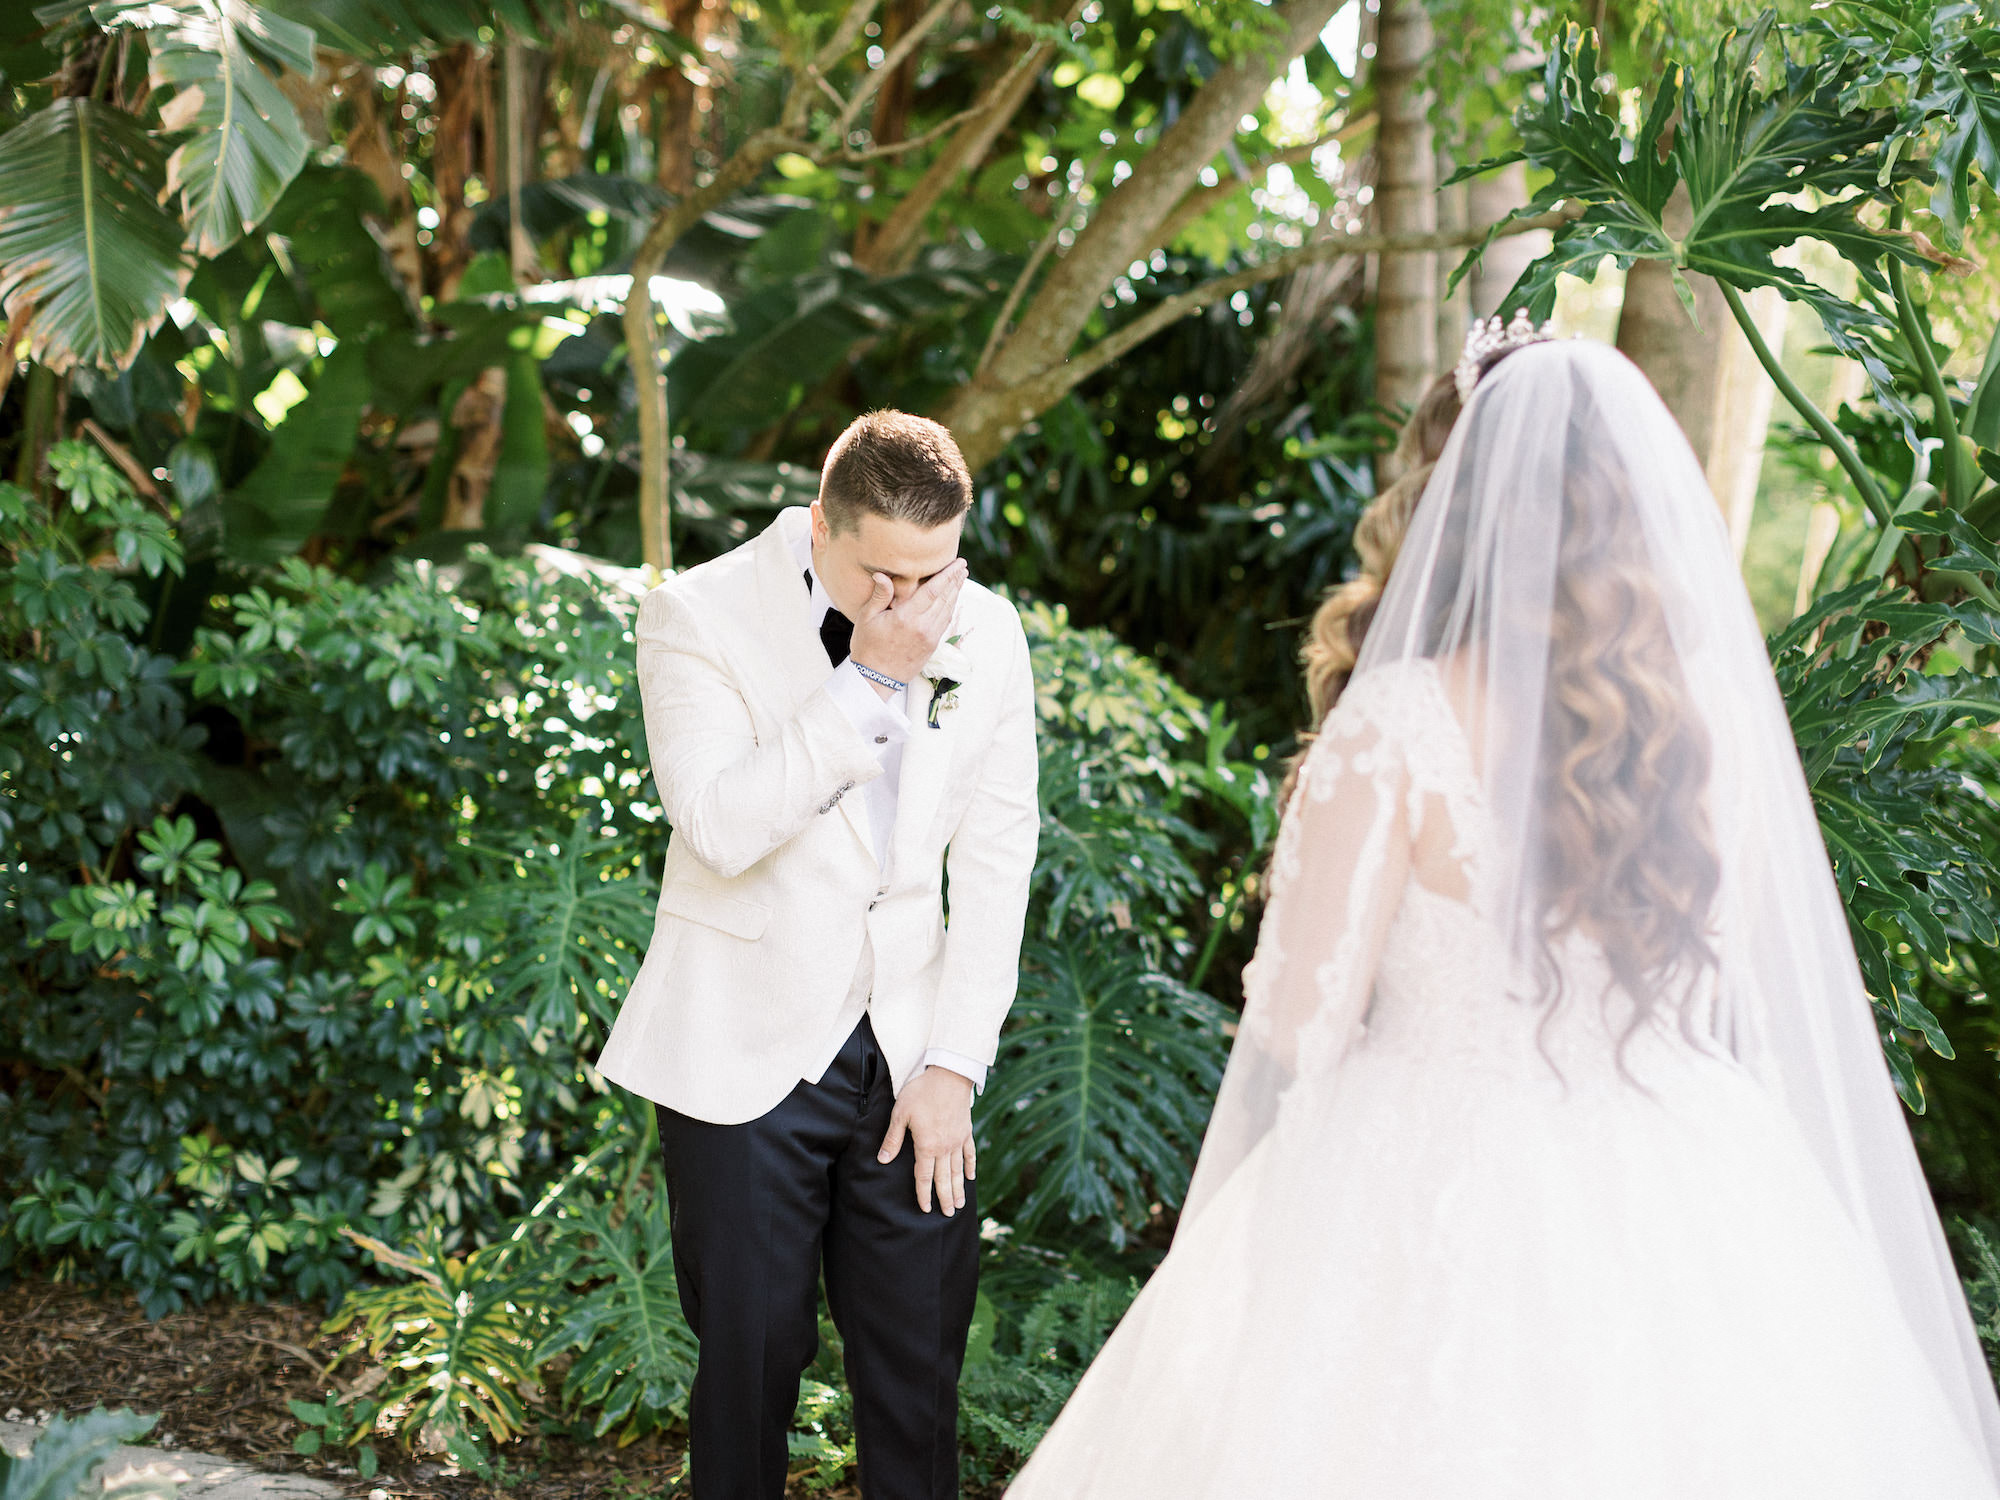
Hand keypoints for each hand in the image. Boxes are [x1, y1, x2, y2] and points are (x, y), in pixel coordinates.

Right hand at [848, 559, 967, 691]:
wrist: (875, 679)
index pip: (933, 590)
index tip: (958, 563)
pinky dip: (950, 608)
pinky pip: (945, 622)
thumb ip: (879, 595)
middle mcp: (923, 627)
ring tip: (961, 578)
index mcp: (907, 617)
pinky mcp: (932, 646)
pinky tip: (951, 600)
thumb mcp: (867, 618)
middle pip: (945, 598)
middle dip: (956, 580)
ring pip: (948, 610)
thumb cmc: (867, 647)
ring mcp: (930, 637)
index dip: (948, 575)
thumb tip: (882, 574)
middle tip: (963, 566)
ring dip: (956, 593)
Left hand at [876, 1065, 975, 1214]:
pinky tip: (971, 1176)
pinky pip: (969, 1153)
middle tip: (948, 1214)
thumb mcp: (901, 1113)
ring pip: (958, 1170)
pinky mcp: (966, 1131)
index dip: (924, 1194)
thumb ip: (893, 1139)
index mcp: (927, 1145)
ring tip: (960, 1204)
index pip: (924, 1176)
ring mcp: (958, 1140)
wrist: (949, 1075)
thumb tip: (882, 1159)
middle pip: (944, 1179)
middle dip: (945, 1198)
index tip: (926, 1208)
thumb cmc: (921, 1092)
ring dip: (959, 1188)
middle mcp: (945, 1147)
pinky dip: (970, 1166)